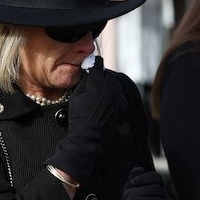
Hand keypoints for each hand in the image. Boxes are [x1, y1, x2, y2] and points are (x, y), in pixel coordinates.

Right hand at [46, 57, 124, 181]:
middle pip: (108, 75)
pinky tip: (105, 104)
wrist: (88, 135)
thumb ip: (85, 81)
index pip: (98, 64)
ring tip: (100, 95)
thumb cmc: (79, 116)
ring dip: (108, 87)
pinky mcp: (123, 106)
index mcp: (97, 82)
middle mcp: (110, 87)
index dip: (94, 64)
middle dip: (102, 77)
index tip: (92, 64)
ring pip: (115, 85)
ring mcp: (118, 97)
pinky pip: (119, 96)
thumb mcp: (77, 95)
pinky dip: (113, 97)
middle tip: (95, 82)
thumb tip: (89, 74)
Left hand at [120, 168, 170, 199]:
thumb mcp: (129, 190)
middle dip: (140, 191)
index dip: (145, 178)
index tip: (131, 183)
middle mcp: (163, 195)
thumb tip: (137, 168)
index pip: (156, 177)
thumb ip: (132, 179)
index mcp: (156, 186)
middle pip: (157, 189)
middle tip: (126, 195)